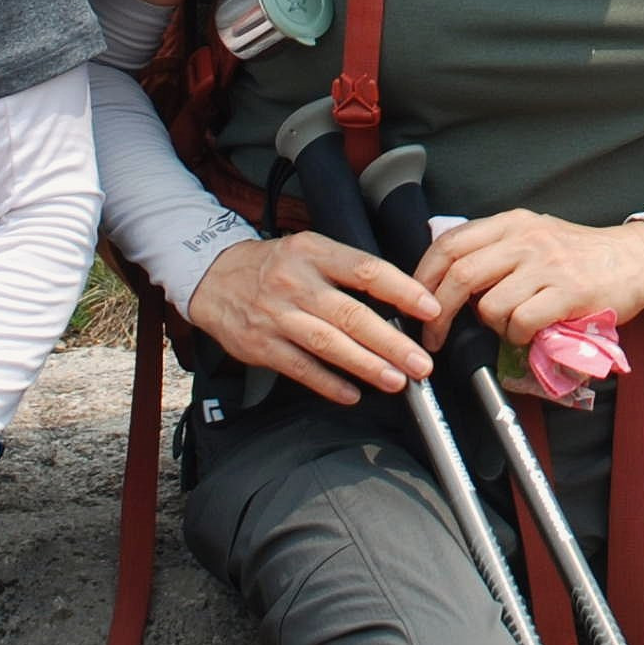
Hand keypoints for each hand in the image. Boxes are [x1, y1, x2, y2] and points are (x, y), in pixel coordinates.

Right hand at [184, 230, 441, 402]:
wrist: (213, 277)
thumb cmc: (274, 266)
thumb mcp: (311, 250)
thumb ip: (349, 271)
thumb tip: (400, 300)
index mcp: (315, 252)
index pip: (366, 270)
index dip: (401, 291)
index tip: (429, 309)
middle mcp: (296, 283)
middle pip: (351, 315)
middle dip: (391, 342)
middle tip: (421, 362)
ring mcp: (277, 315)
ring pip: (328, 344)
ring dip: (366, 365)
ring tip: (397, 380)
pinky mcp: (261, 344)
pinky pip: (300, 367)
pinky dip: (328, 383)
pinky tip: (352, 393)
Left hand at [412, 211, 643, 351]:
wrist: (636, 259)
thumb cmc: (580, 254)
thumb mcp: (534, 236)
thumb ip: (495, 249)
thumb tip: (446, 279)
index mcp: (511, 223)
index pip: (449, 244)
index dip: (423, 277)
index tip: (415, 305)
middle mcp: (525, 238)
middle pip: (459, 274)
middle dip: (437, 313)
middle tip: (433, 337)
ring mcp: (547, 265)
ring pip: (489, 305)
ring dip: (490, 326)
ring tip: (508, 326)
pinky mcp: (569, 293)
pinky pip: (522, 322)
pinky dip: (517, 336)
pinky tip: (531, 332)